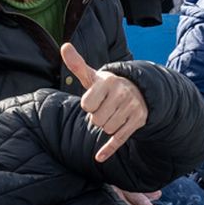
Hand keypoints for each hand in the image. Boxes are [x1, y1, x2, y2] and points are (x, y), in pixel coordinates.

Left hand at [61, 42, 148, 162]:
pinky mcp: (137, 122)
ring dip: (105, 124)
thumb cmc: (107, 86)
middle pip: (96, 119)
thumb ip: (77, 64)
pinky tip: (99, 157)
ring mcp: (132, 109)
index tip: (95, 99)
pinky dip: (108, 149)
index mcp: (109, 82)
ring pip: (105, 128)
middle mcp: (123, 94)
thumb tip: (65, 46)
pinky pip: (118, 140)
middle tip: (105, 107)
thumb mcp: (93, 76)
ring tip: (113, 113)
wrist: (138, 90)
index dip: (88, 104)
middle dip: (97, 116)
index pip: (87, 104)